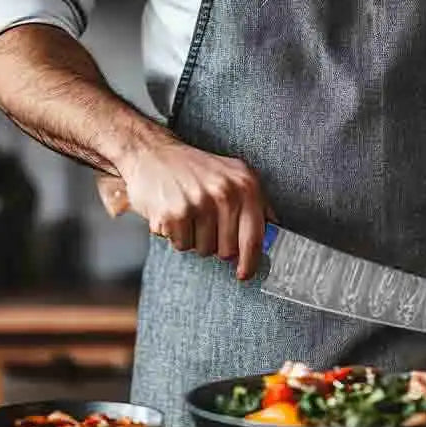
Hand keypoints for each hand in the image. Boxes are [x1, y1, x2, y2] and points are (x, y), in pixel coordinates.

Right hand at [113, 133, 273, 279]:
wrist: (152, 153)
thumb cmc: (195, 168)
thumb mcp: (234, 175)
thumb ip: (257, 203)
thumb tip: (273, 232)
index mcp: (245, 184)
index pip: (254, 236)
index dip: (251, 261)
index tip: (246, 273)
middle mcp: (225, 193)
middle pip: (228, 250)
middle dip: (217, 245)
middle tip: (205, 223)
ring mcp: (199, 203)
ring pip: (204, 250)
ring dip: (195, 239)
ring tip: (189, 214)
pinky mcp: (174, 214)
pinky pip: (182, 245)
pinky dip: (177, 236)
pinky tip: (174, 214)